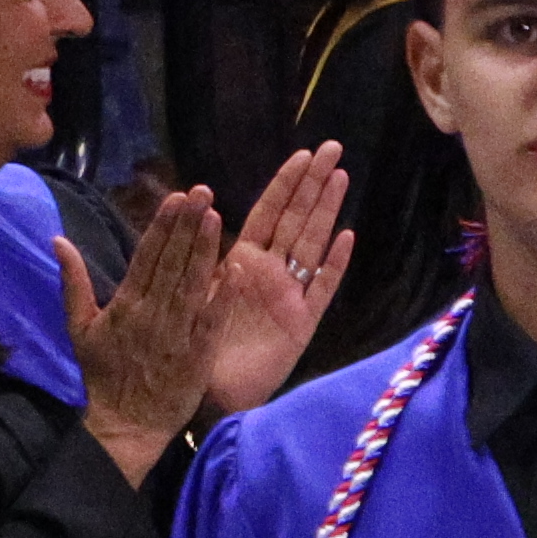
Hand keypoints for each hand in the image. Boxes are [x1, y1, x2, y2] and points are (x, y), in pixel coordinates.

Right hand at [64, 187, 221, 484]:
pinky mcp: (199, 352)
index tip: (176, 197)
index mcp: (127, 303)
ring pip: (194, 282)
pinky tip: (237, 270)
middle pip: (172, 261)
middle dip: (187, 225)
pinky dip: (224, 295)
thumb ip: (73, 281)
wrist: (128, 420)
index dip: (163, 225)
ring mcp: (179, 331)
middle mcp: (154, 311)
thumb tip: (59, 240)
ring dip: (205, 249)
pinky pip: (214, 318)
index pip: (147, 255)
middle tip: (202, 192)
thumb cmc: (105, 373)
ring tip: (216, 216)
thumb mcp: (79, 326)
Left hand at [203, 143, 356, 419]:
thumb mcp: (190, 289)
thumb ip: (201, 255)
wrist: (208, 389)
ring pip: (312, 242)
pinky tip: (346, 238)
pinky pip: (321, 287)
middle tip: (333, 149)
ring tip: (341, 177)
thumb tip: (202, 210)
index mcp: (242, 260)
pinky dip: (333, 264)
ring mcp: (291, 295)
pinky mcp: (302, 322)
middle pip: (297, 218)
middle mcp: (271, 272)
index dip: (286, 182)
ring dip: (326, 210)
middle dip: (314, 183)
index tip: (303, 154)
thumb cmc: (196, 342)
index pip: (268, 211)